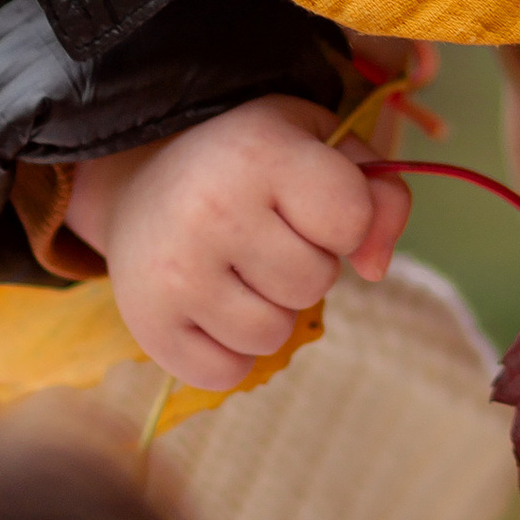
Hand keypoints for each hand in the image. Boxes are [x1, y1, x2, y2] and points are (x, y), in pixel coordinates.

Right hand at [66, 98, 410, 388]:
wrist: (140, 187)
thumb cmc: (248, 168)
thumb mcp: (318, 147)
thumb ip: (379, 194)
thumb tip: (375, 269)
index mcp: (259, 152)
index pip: (353, 217)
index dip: (345, 221)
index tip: (308, 206)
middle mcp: (211, 208)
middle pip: (316, 282)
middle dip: (305, 267)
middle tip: (263, 239)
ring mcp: (175, 270)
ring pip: (274, 334)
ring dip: (269, 312)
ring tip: (236, 272)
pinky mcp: (149, 323)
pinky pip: (228, 373)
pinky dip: (229, 352)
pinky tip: (209, 307)